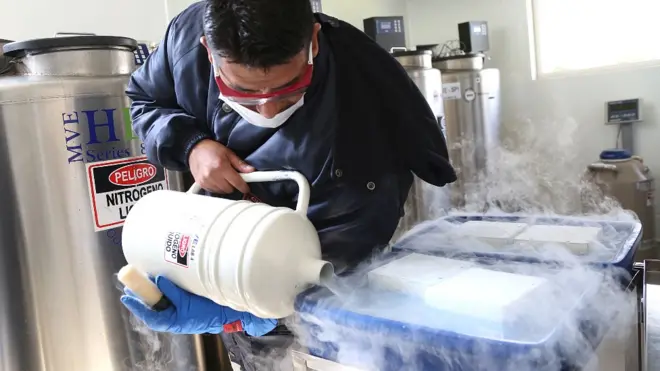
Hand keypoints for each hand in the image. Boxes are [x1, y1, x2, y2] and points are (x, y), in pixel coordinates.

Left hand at [120, 276, 276, 336]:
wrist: (236, 311)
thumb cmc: (217, 311)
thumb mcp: (192, 303)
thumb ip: (175, 293)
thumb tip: (158, 280)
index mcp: (177, 321)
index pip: (153, 316)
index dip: (139, 307)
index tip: (127, 297)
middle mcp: (178, 315)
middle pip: (155, 306)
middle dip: (142, 296)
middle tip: (129, 283)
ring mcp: (184, 308)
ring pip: (163, 299)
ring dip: (152, 290)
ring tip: (141, 278)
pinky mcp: (190, 299)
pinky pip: (174, 294)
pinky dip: (165, 286)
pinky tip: (161, 278)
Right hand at [188, 139, 254, 193]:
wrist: (194, 149)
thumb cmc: (212, 149)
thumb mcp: (228, 153)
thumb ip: (240, 164)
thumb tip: (251, 170)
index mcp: (221, 166)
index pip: (236, 182)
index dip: (243, 186)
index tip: (246, 188)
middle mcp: (213, 175)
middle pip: (229, 189)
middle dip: (233, 184)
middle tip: (232, 176)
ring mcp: (206, 180)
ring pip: (222, 191)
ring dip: (225, 186)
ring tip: (222, 176)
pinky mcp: (201, 184)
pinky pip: (214, 191)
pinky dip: (217, 187)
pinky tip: (216, 179)